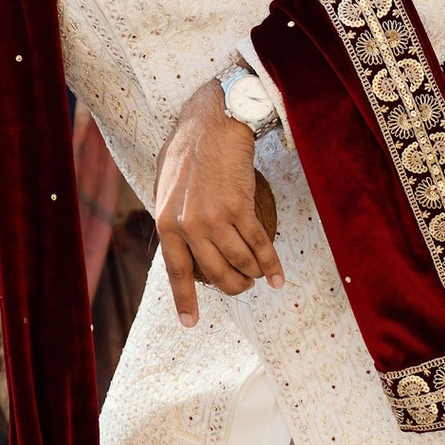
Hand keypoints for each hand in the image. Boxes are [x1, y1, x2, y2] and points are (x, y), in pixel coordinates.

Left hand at [154, 85, 285, 326]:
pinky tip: (278, 276)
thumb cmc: (189, 149)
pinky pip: (258, 246)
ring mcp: (214, 218)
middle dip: (233, 286)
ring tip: (259, 275)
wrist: (213, 122)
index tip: (190, 323)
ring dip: (253, 274)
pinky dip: (271, 264)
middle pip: (215, 274)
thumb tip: (179, 243)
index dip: (185, 299)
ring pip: (239, 263)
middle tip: (244, 286)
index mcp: (166, 221)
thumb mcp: (165, 185)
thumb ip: (171, 216)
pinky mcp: (240, 208)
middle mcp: (187, 225)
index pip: (175, 271)